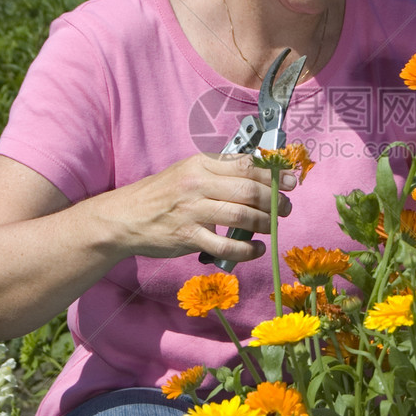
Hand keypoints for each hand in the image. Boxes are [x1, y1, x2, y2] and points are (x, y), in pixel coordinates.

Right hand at [112, 152, 294, 262]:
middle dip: (275, 200)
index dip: (273, 173)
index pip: (245, 165)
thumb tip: (258, 172)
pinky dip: (247, 250)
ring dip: (265, 223)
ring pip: (242, 216)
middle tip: (285, 208)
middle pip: (249, 190)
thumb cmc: (161, 194)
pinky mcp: (188, 237)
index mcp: (200, 164)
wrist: (125, 217)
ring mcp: (193, 211)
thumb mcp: (187, 171)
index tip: (291, 180)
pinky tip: (256, 249)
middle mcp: (198, 184)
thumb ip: (219, 170)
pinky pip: (226, 246)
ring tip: (273, 227)